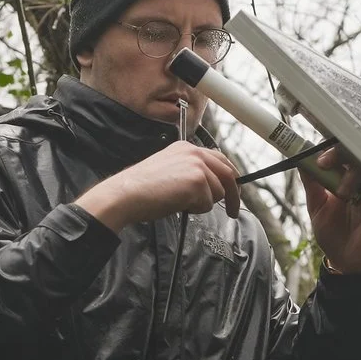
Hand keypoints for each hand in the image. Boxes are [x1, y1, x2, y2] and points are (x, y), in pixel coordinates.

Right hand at [77, 141, 240, 231]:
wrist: (127, 194)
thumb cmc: (142, 189)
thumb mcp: (170, 171)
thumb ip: (191, 173)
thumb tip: (211, 188)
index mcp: (187, 148)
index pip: (220, 159)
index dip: (230, 177)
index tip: (233, 191)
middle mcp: (195, 152)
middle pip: (229, 173)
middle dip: (234, 194)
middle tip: (233, 211)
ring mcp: (197, 165)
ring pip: (218, 191)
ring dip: (204, 203)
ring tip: (181, 203)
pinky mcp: (198, 181)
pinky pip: (208, 202)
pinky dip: (196, 209)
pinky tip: (178, 204)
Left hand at [303, 146, 360, 273]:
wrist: (347, 262)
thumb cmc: (333, 235)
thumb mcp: (317, 209)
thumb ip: (312, 185)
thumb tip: (301, 161)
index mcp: (346, 178)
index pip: (343, 154)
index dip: (332, 151)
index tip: (320, 160)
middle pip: (360, 155)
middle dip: (342, 156)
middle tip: (326, 165)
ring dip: (354, 178)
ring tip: (344, 196)